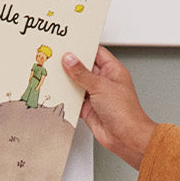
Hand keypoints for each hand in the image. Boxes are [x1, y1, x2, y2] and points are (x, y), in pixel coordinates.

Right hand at [63, 47, 156, 169]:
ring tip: (53, 73)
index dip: (83, 47)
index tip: (69, 43)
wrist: (126, 137)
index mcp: (114, 71)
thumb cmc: (125, 112)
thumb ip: (82, 73)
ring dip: (67, 81)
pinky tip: (58, 92)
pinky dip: (66, 97)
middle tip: (56, 57)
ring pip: (77, 83)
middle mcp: (105, 82)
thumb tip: (70, 59)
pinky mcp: (88, 109)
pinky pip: (74, 99)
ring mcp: (96, 95)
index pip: (97, 53)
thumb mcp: (101, 86)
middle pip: (84, 68)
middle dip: (71, 64)